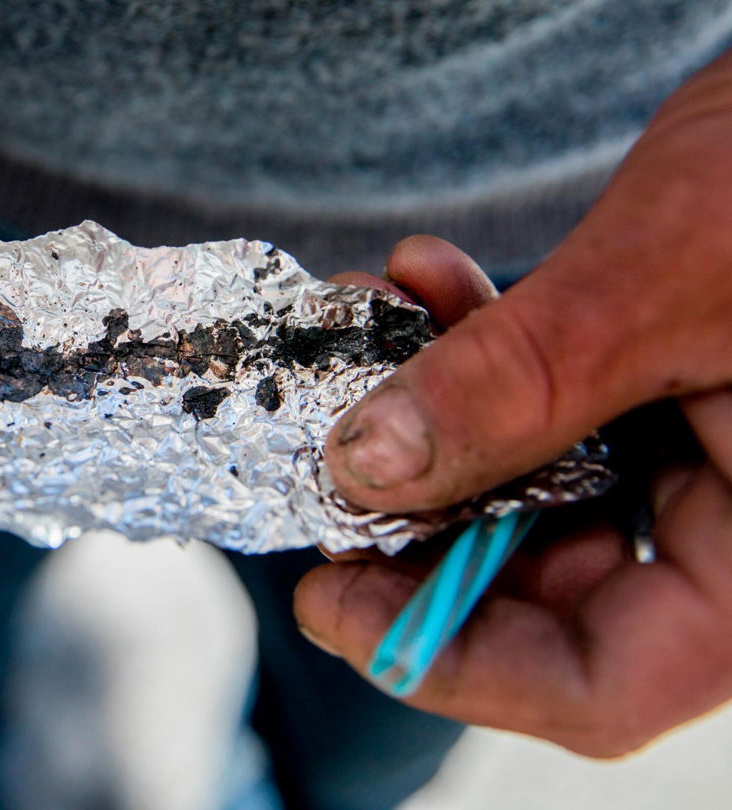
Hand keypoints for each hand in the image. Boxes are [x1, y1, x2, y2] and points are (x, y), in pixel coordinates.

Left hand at [296, 48, 731, 756]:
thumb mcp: (669, 276)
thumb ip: (519, 383)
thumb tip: (366, 468)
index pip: (595, 686)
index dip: (443, 657)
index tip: (327, 598)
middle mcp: (729, 533)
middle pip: (536, 592)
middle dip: (413, 513)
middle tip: (319, 454)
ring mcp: (695, 466)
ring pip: (520, 492)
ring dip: (427, 415)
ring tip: (372, 324)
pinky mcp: (659, 400)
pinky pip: (542, 411)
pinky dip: (473, 355)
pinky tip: (426, 282)